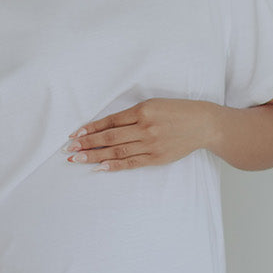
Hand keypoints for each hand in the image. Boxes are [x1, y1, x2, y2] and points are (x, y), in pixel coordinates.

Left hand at [67, 98, 216, 171]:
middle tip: (69, 148)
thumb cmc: (176, 112)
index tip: (75, 133)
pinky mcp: (157, 158)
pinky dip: (114, 165)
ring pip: (117, 151)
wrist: (203, 124)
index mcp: (143, 111)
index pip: (110, 121)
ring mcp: (151, 145)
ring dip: (95, 155)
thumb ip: (131, 115)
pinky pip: (131, 163)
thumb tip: (105, 127)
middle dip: (87, 143)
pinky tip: (99, 167)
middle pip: (110, 137)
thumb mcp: (153, 105)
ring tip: (77, 158)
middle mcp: (145, 128)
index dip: (91, 128)